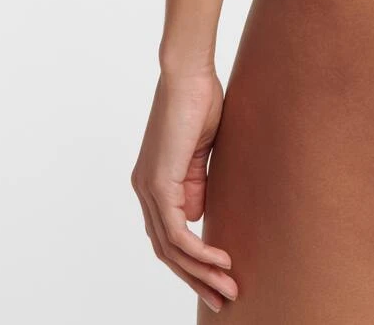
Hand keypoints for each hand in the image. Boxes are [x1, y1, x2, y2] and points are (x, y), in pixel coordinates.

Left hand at [131, 67, 237, 312]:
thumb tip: (199, 216)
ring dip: (201, 273)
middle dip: (196, 279)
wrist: (188, 74)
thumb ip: (197, 183)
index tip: (220, 277)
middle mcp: (145, 191)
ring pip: (171, 248)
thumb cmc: (199, 102)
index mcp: (154, 183)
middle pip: (166, 252)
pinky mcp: (159, 183)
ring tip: (228, 288)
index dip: (193, 262)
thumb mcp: (200, 153)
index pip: (169, 237)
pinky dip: (199, 251)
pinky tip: (221, 261)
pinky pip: (177, 232)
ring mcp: (149, 188)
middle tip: (223, 299)